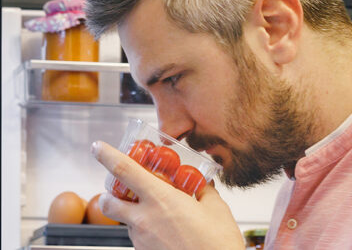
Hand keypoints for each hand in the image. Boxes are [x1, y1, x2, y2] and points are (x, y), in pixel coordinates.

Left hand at [91, 141, 244, 249]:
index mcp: (161, 200)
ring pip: (124, 220)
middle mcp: (144, 219)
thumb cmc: (217, 244)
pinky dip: (146, 230)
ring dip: (132, 213)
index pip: (125, 170)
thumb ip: (205, 191)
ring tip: (156, 213)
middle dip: (108, 193)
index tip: (97, 147)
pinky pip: (138, 237)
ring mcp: (141, 239)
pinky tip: (166, 231)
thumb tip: (203, 184)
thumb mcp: (217, 209)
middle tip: (121, 188)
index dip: (107, 155)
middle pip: (108, 200)